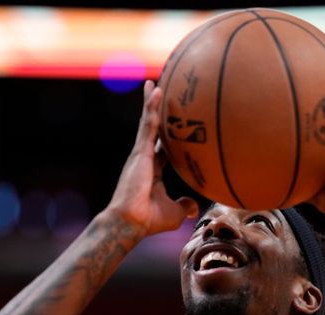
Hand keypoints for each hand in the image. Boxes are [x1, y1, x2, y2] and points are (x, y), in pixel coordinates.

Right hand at [105, 80, 198, 237]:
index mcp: (153, 171)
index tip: (174, 125)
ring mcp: (141, 153)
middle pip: (152, 130)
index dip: (167, 137)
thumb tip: (194, 207)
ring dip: (151, 102)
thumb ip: (184, 206)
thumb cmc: (149, 220)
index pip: (162, 149)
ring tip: (153, 83)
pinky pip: (147, 124)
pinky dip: (151, 107)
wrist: (131, 222)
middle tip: (158, 92)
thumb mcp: (174, 213)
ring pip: (147, 122)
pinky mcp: (140, 151)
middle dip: (154, 112)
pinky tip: (157, 90)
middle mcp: (145, 159)